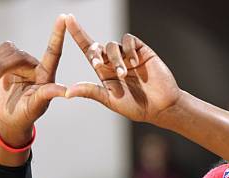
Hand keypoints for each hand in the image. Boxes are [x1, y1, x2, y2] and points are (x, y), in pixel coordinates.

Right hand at [0, 14, 67, 145]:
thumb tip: (67, 91)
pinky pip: (1, 51)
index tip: (63, 18)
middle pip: (19, 54)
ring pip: (8, 51)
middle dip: (3, 65)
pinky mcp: (10, 62)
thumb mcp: (36, 106)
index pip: (53, 52)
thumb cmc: (26, 114)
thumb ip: (48, 95)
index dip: (58, 35)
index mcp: (47, 76)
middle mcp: (37, 67)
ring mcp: (23, 64)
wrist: (10, 117)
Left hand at [64, 14, 181, 124]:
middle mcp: (114, 62)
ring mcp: (128, 55)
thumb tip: (67, 92)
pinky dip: (128, 49)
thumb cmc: (136, 107)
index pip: (88, 51)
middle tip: (98, 64)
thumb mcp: (110, 100)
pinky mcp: (141, 51)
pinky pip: (129, 40)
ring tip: (124, 73)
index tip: (67, 19)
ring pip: (113, 45)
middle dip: (95, 52)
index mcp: (104, 72)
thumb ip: (90, 92)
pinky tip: (134, 62)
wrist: (161, 106)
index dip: (77, 34)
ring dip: (115, 59)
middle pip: (97, 46)